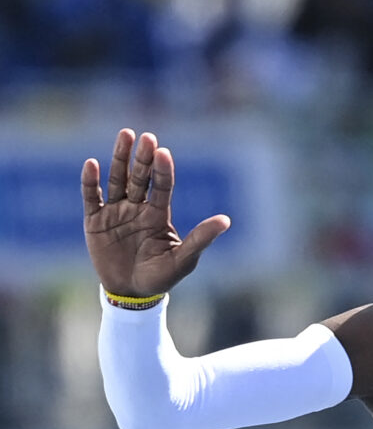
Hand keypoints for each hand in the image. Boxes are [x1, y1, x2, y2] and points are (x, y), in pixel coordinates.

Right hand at [82, 129, 229, 296]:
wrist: (133, 293)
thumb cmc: (162, 276)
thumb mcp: (184, 259)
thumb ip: (201, 238)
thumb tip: (226, 220)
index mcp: (159, 214)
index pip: (162, 186)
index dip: (163, 170)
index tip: (163, 153)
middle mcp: (138, 208)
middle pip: (140, 177)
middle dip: (142, 158)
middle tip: (146, 136)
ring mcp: (116, 212)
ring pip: (117, 180)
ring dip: (120, 159)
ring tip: (125, 135)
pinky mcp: (95, 222)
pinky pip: (92, 198)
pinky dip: (91, 182)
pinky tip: (92, 164)